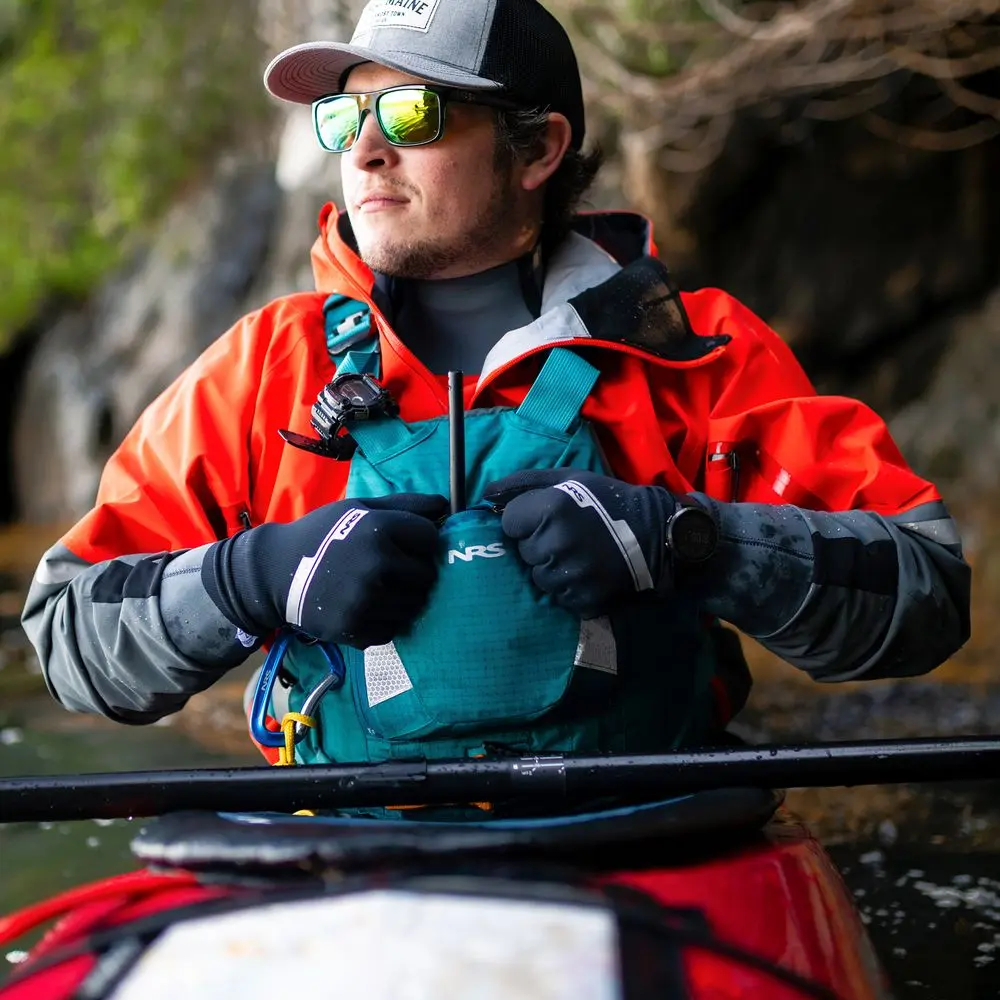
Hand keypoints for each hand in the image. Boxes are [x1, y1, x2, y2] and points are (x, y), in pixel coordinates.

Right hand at [205, 493, 448, 647]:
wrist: (274, 571)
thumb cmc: (322, 533)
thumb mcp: (359, 508)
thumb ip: (404, 504)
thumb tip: (445, 505)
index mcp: (379, 529)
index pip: (431, 539)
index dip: (422, 542)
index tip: (407, 545)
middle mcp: (376, 564)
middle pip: (427, 576)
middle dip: (414, 574)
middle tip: (392, 571)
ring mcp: (366, 599)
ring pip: (413, 607)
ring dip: (402, 601)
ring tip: (378, 590)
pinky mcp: (355, 629)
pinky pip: (392, 630)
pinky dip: (384, 622)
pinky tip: (364, 607)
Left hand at [482, 469, 678, 617]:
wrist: (655, 534)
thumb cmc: (606, 501)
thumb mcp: (568, 479)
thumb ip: (524, 483)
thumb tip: (486, 494)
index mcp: (551, 509)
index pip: (509, 522)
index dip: (526, 520)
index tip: (548, 518)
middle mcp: (556, 543)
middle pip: (523, 551)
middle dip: (539, 544)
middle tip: (568, 536)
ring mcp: (569, 575)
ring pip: (538, 576)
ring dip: (552, 567)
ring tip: (579, 555)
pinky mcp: (582, 599)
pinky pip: (557, 597)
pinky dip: (568, 587)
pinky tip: (587, 572)